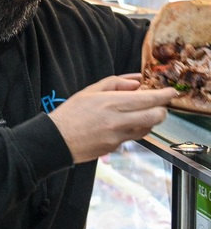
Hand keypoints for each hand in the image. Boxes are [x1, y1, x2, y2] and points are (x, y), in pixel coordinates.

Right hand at [49, 73, 175, 163]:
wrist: (57, 139)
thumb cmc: (71, 113)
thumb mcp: (89, 91)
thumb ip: (115, 83)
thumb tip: (137, 82)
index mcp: (111, 102)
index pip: (148, 99)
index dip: (165, 95)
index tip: (171, 92)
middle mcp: (118, 120)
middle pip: (156, 116)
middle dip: (162, 109)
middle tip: (158, 104)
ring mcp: (118, 136)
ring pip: (148, 128)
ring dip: (150, 120)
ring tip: (140, 113)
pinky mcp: (116, 147)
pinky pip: (134, 136)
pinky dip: (136, 129)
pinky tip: (126, 124)